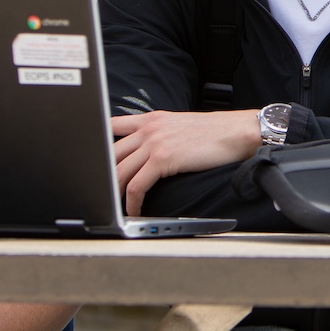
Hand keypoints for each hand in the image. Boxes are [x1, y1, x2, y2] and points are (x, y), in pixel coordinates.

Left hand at [109, 110, 261, 215]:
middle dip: (103, 177)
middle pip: (110, 154)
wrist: (236, 132)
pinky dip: (132, 202)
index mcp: (150, 119)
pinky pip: (136, 185)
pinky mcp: (162, 158)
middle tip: (101, 194)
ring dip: (113, 193)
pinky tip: (135, 211)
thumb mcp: (178, 126)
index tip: (93, 164)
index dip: (97, 146)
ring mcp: (153, 142)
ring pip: (119, 171)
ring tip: (114, 208)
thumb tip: (144, 153)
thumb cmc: (213, 133)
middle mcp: (147, 128)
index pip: (110, 127)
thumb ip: (158, 134)